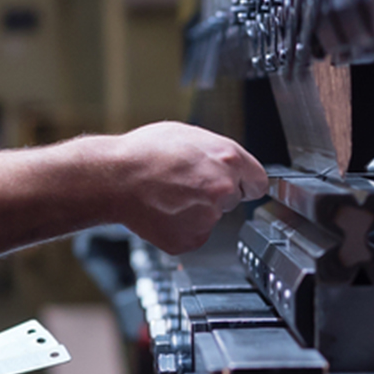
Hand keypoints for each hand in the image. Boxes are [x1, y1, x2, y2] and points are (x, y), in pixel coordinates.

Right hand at [115, 123, 267, 253]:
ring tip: (169, 196)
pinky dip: (181, 227)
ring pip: (211, 217)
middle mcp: (224, 189)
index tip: (238, 185)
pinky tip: (164, 211)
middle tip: (186, 185)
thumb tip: (229, 163)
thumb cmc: (144, 153)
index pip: (259, 182)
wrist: (114, 179)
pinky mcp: (191, 238)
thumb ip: (216, 152)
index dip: (245, 182)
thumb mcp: (188, 135)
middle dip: (216, 194)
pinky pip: (194, 233)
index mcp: (228, 159)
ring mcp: (208, 217)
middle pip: (233, 199)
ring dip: (196, 210)